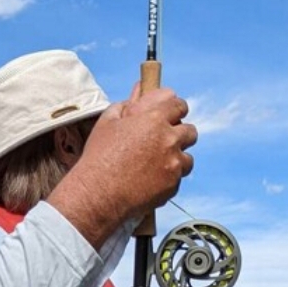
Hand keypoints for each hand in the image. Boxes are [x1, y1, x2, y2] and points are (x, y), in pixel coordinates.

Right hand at [48, 86, 196, 247]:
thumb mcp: (107, 122)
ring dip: (176, 159)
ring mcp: (173, 164)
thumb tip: (138, 91)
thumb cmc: (99, 157)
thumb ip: (127, 104)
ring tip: (157, 165)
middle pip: (190, 132)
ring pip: (187, 158)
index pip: (179, 105)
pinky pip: (177, 179)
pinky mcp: (172, 185)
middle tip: (165, 142)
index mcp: (154, 119)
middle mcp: (169, 139)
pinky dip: (167, 180)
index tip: (171, 115)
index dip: (175, 109)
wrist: (97, 194)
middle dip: (180, 134)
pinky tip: (150, 181)